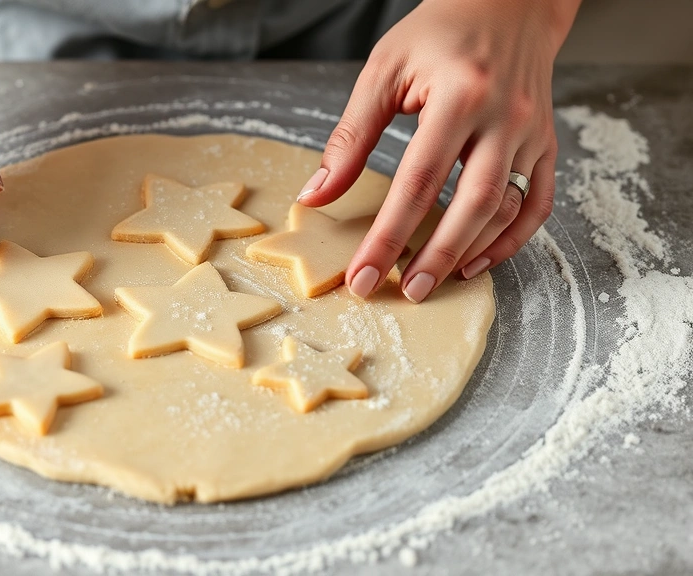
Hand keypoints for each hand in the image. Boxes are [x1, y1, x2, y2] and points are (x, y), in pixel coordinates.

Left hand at [297, 0, 579, 302]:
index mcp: (458, 96)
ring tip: (435, 281)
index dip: (388, 236)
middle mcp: (503, 117)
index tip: (363, 274)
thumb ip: (350, 137)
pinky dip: (511, 238)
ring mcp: (531, 132)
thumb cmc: (439, 32)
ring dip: (471, 252)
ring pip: (507, 208)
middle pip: (472, 205)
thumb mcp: (383, 72)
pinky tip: (477, 259)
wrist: (508, 1)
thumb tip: (316, 196)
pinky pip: (538, 202)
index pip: (417, 183)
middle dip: (435, 256)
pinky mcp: (546, 142)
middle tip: (406, 292)